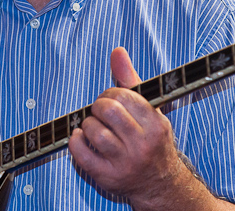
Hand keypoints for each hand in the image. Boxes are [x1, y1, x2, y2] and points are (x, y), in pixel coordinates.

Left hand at [68, 47, 183, 206]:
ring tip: (94, 126)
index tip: (110, 99)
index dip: (110, 93)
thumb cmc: (151, 140)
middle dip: (98, 106)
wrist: (159, 183)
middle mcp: (142, 145)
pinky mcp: (107, 177)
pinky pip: (81, 155)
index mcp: (155, 125)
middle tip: (100, 111)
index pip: (124, 96)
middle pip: (108, 111)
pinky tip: (80, 137)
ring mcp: (125, 163)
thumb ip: (131, 79)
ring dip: (87, 124)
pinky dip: (75, 142)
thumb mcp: (149, 109)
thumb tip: (117, 51)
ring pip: (94, 132)